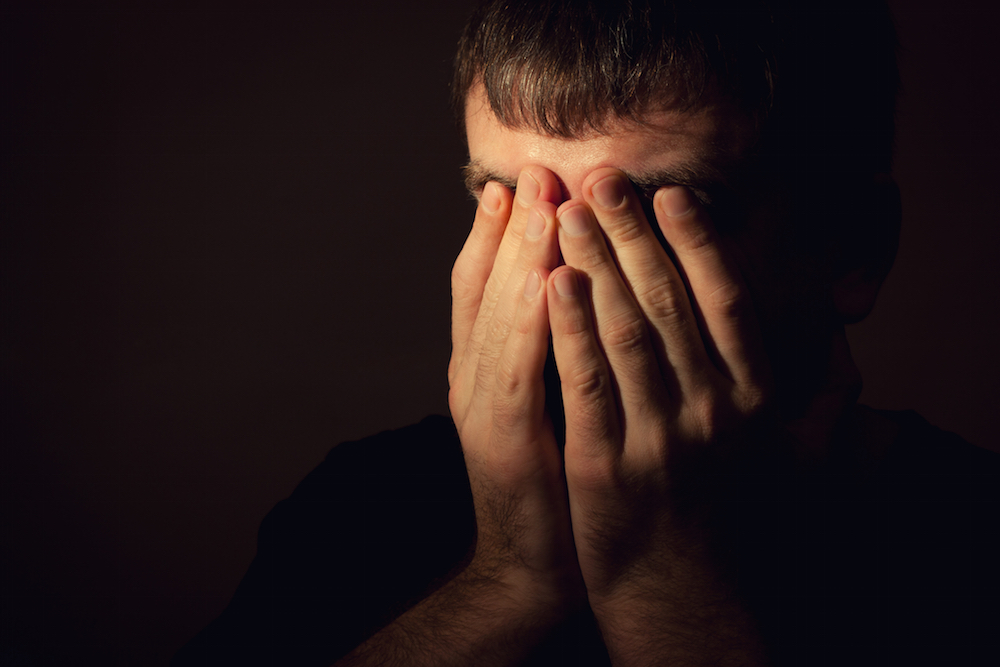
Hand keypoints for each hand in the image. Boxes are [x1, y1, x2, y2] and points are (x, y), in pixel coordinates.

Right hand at [448, 166, 581, 609]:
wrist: (528, 570)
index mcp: (481, 369)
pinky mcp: (506, 443)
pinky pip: (519, 369)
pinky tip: (554, 280)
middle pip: (489, 288)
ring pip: (501, 317)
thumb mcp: (543, 406)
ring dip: (522, 256)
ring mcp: (481, 410)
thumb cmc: (550, 484)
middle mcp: (471, 379)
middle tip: (536, 170)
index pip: (483, 287)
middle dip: (513, 226)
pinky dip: (532, 321)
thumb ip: (546, 352)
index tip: (519, 182)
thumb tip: (570, 292)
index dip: (496, 232)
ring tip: (545, 201)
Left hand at [547, 169, 772, 662]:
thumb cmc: (726, 509)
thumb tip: (839, 340)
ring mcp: (659, 438)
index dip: (699, 242)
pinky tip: (550, 279)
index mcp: (754, 398)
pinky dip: (568, 326)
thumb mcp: (789, 456)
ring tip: (569, 209)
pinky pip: (584, 381)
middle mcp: (712, 410)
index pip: (727, 301)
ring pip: (624, 330)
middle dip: (632, 233)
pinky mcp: (606, 464)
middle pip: (668, 301)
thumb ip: (817, 397)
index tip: (670, 193)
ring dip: (596, 262)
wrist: (682, 589)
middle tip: (602, 176)